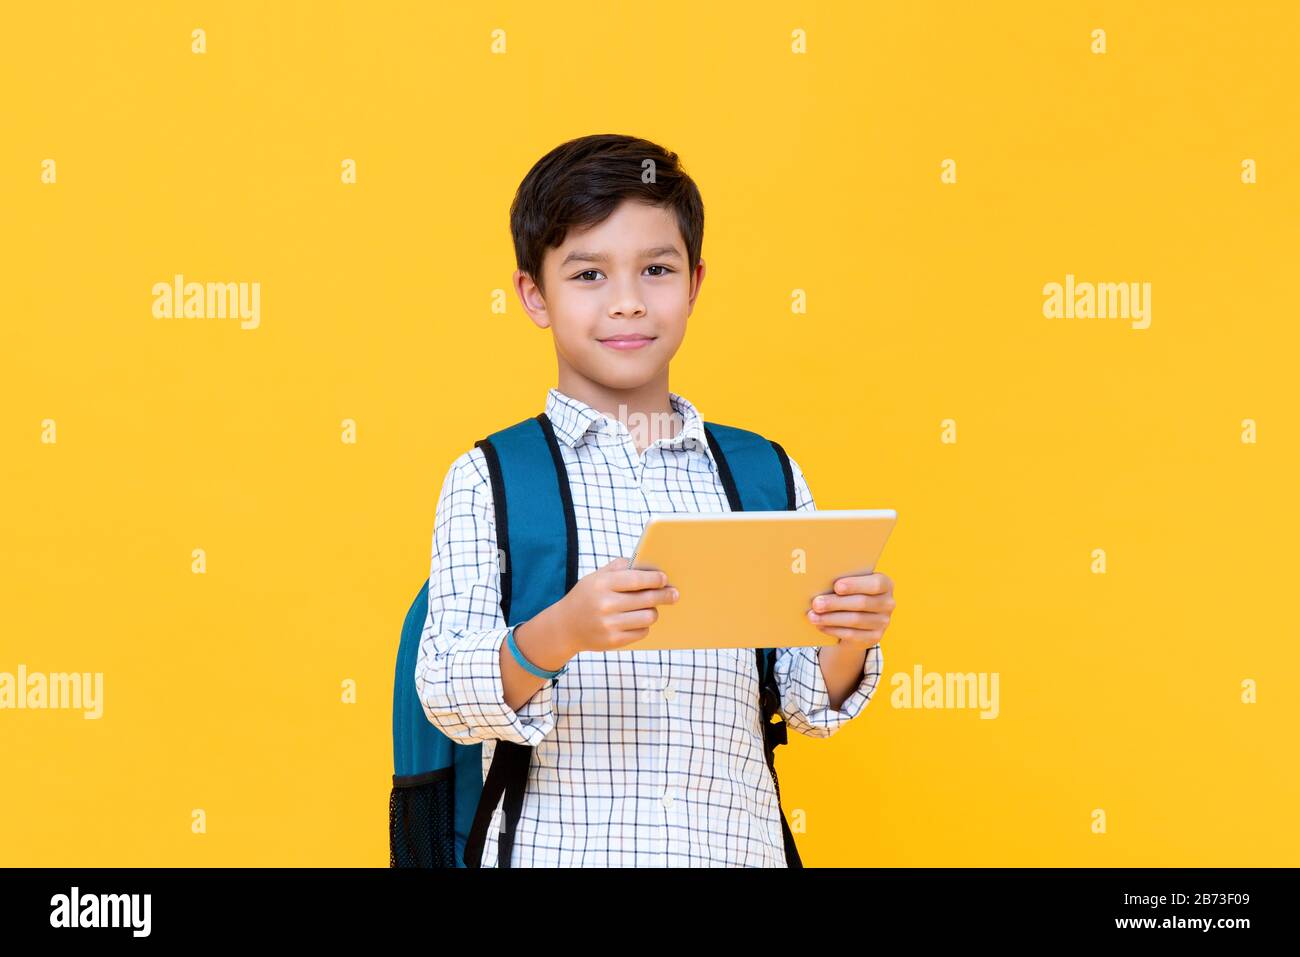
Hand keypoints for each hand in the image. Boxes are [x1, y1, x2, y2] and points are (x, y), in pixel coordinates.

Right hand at [554, 557, 679, 654]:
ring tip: (651, 607)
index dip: (655, 579)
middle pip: (647, 599)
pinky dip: (644, 625)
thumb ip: (619, 567)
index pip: (637, 580)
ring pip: (648, 617)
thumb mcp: (596, 577)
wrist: (564, 627)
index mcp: (602, 584)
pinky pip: (642, 632)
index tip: (664, 579)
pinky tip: (638, 620)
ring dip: (653, 611)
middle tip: (674, 594)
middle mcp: (605, 605)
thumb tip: (648, 565)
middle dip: (665, 595)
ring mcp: (609, 624)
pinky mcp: (613, 641)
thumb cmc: (586, 597)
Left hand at [805, 571, 894, 648]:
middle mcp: (888, 603)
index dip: (856, 585)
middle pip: (862, 603)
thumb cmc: (850, 594)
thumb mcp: (851, 585)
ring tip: (813, 616)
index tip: (836, 586)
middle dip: (836, 603)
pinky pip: (852, 635)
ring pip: (855, 620)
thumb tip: (819, 581)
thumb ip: (842, 582)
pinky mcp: (875, 637)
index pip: (876, 584)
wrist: (858, 620)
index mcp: (885, 584)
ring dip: (831, 618)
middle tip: (816, 603)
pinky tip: (820, 626)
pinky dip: (834, 630)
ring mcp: (883, 622)